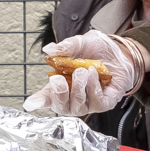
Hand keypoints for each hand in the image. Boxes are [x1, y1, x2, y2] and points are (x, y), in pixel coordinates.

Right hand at [24, 30, 149, 115]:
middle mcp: (73, 97)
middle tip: (58, 78)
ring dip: (79, 88)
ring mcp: (89, 103)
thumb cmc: (97, 50)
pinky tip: (94, 75)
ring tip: (82, 70)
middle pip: (61, 107)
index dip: (37, 101)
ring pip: (79, 106)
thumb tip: (49, 49)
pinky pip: (96, 103)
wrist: (120, 52)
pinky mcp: (104, 103)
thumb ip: (66, 47)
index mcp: (61, 84)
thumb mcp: (80, 43)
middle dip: (58, 94)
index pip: (47, 97)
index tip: (29, 103)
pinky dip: (93, 89)